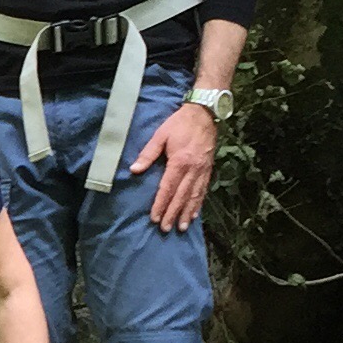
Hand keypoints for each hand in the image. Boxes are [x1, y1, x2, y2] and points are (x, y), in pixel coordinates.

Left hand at [128, 97, 219, 231]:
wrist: (205, 113)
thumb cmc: (180, 123)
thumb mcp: (161, 135)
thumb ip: (148, 154)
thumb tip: (134, 170)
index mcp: (180, 161)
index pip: (168, 188)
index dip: (161, 204)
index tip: (154, 217)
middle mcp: (193, 169)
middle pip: (181, 196)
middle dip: (173, 214)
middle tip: (165, 228)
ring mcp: (203, 170)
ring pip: (194, 196)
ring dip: (187, 213)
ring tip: (181, 227)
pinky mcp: (208, 169)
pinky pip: (203, 190)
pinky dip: (199, 203)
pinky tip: (195, 214)